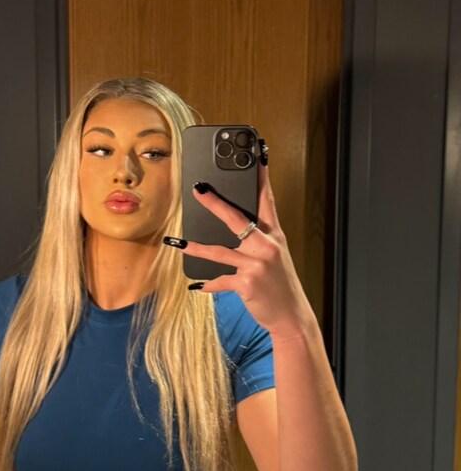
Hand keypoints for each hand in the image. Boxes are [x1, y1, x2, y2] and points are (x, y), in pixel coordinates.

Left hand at [167, 150, 314, 339]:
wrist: (292, 316)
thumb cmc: (280, 284)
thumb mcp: (275, 257)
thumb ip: (257, 240)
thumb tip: (234, 228)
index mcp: (274, 236)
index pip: (267, 200)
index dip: (262, 177)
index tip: (258, 154)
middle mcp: (267, 246)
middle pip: (237, 219)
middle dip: (215, 203)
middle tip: (198, 190)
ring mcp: (257, 265)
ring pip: (221, 251)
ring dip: (195, 247)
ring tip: (177, 242)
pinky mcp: (248, 284)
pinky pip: (221, 280)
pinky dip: (210, 284)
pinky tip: (198, 285)